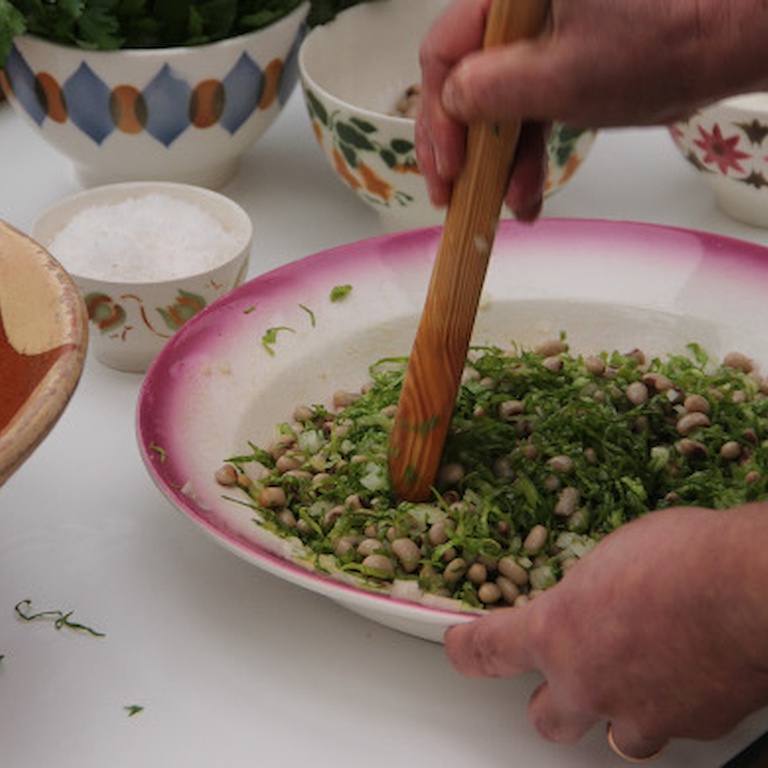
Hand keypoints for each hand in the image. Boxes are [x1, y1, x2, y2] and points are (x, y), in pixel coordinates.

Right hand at [417, 0, 767, 215]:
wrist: (728, 40)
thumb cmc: (658, 49)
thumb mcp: (560, 78)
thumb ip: (489, 90)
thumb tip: (450, 102)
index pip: (445, 51)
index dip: (438, 116)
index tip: (447, 168)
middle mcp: (520, 9)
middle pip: (466, 79)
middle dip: (464, 146)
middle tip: (456, 195)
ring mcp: (542, 35)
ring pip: (498, 101)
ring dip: (499, 159)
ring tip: (509, 204)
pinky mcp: (565, 58)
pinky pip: (530, 106)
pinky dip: (527, 150)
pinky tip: (528, 189)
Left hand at [444, 504, 767, 758]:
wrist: (751, 589)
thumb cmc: (683, 557)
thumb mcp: (610, 558)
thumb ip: (589, 593)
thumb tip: (597, 601)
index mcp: (557, 631)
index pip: (488, 650)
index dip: (466, 650)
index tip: (458, 646)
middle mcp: (589, 683)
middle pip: (545, 719)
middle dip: (549, 701)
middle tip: (565, 678)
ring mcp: (641, 713)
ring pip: (613, 738)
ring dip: (614, 712)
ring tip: (632, 682)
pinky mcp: (691, 727)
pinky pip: (670, 726)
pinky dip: (670, 706)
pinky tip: (685, 674)